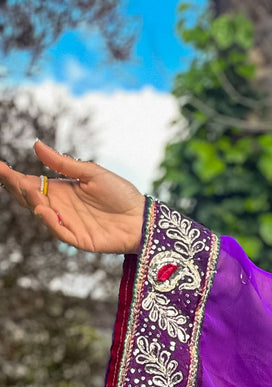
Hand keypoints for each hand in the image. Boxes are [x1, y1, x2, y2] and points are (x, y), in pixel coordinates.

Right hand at [0, 141, 144, 253]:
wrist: (142, 217)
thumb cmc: (120, 194)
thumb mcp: (91, 173)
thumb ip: (64, 164)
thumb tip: (36, 146)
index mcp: (61, 190)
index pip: (31, 184)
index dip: (14, 177)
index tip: (0, 166)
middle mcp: (61, 208)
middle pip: (32, 200)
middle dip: (16, 188)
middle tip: (6, 175)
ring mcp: (69, 225)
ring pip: (44, 216)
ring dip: (34, 203)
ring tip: (28, 190)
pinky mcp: (80, 240)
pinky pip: (61, 233)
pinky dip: (51, 222)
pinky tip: (44, 210)